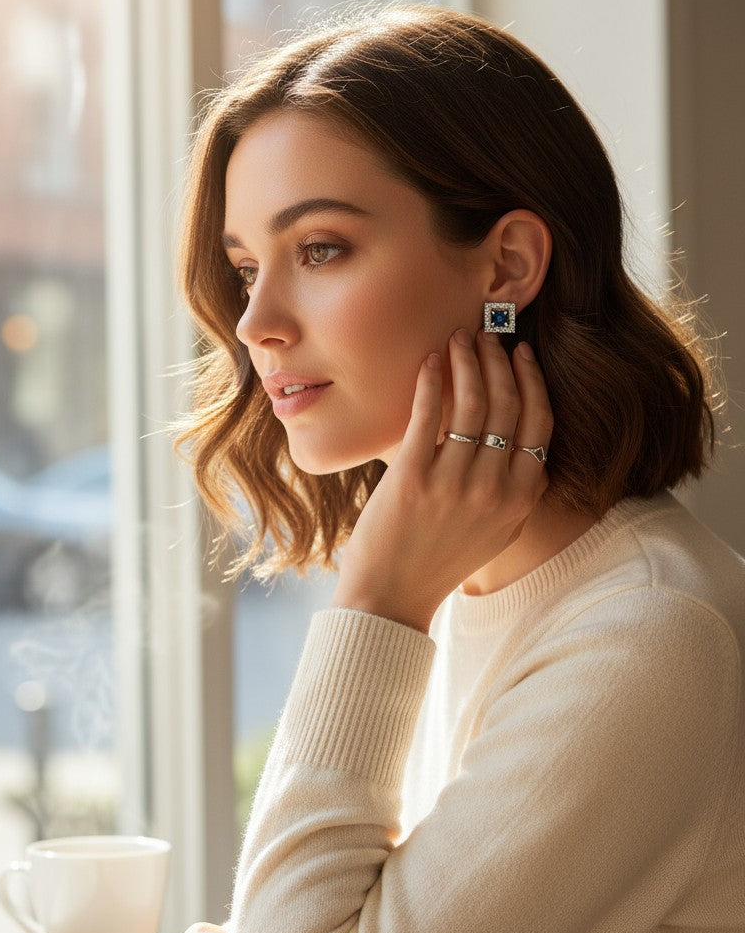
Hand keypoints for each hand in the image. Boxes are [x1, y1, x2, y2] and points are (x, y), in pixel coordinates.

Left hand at [331, 330, 551, 631]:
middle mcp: (495, 491)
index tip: (520, 354)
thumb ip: (516, 493)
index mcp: (521, 501)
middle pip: (508, 406)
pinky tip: (430, 361)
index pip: (540, 425)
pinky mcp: (413, 478)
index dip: (532, 381)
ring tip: (459, 339)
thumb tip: (527, 449)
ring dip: (468, 362)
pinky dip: (432, 380)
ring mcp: (455, 484)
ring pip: (473, 404)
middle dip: (499, 361)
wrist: (391, 597)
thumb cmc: (439, 561)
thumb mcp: (496, 532)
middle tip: (486, 336)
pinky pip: (429, 415)